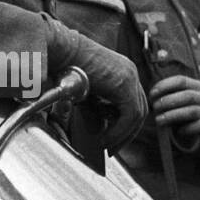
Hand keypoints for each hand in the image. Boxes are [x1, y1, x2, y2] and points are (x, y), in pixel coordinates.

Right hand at [46, 21, 147, 150]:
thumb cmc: (65, 68)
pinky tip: (105, 138)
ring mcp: (129, 76)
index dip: (125, 126)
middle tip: (113, 148)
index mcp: (123, 72)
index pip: (134, 104)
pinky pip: (129, 115)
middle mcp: (130, 72)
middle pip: (139, 110)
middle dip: (127, 133)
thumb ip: (95, 110)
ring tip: (106, 146)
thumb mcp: (84, 93)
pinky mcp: (124, 84)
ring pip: (137, 115)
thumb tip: (99, 130)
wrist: (60, 51)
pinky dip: (118, 130)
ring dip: (122, 134)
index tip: (113, 139)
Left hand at [148, 74, 199, 147]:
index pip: (181, 81)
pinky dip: (188, 128)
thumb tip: (153, 102)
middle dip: (168, 101)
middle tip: (155, 108)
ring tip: (159, 121)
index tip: (152, 94)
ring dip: (173, 115)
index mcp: (199, 87)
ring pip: (192, 111)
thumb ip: (178, 96)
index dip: (165, 85)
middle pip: (186, 96)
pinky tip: (179, 132)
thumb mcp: (196, 97)